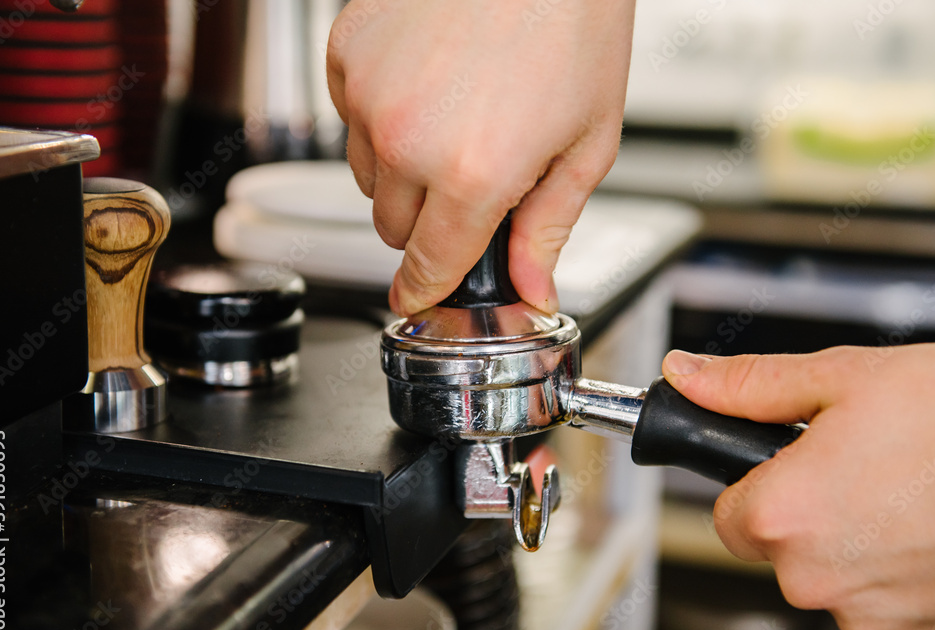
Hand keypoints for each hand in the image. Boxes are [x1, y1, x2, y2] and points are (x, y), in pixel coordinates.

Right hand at [327, 0, 633, 314]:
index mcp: (472, 175)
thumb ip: (548, 226)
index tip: (417, 297)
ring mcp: (368, 94)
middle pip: (392, 227)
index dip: (424, 290)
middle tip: (473, 175)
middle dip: (429, 220)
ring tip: (455, 116)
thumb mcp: (587, 143)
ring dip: (401, 167)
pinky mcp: (347, 52)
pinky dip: (380, 113)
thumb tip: (531, 284)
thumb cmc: (574, 23)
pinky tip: (428, 81)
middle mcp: (406, 141)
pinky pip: (349, 115)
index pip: (427, 266)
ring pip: (366, 174)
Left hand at [662, 344, 934, 629]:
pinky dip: (903, 575)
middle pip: (780, 549)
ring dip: (858, 543)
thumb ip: (751, 385)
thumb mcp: (848, 377)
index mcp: (786, 515)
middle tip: (864, 466)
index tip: (787, 464)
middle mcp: (821, 581)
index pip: (726, 514)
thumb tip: (687, 374)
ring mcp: (876, 619)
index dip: (755, 482)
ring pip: (836, 578)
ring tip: (911, 493)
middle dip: (808, 510)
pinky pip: (889, 607)